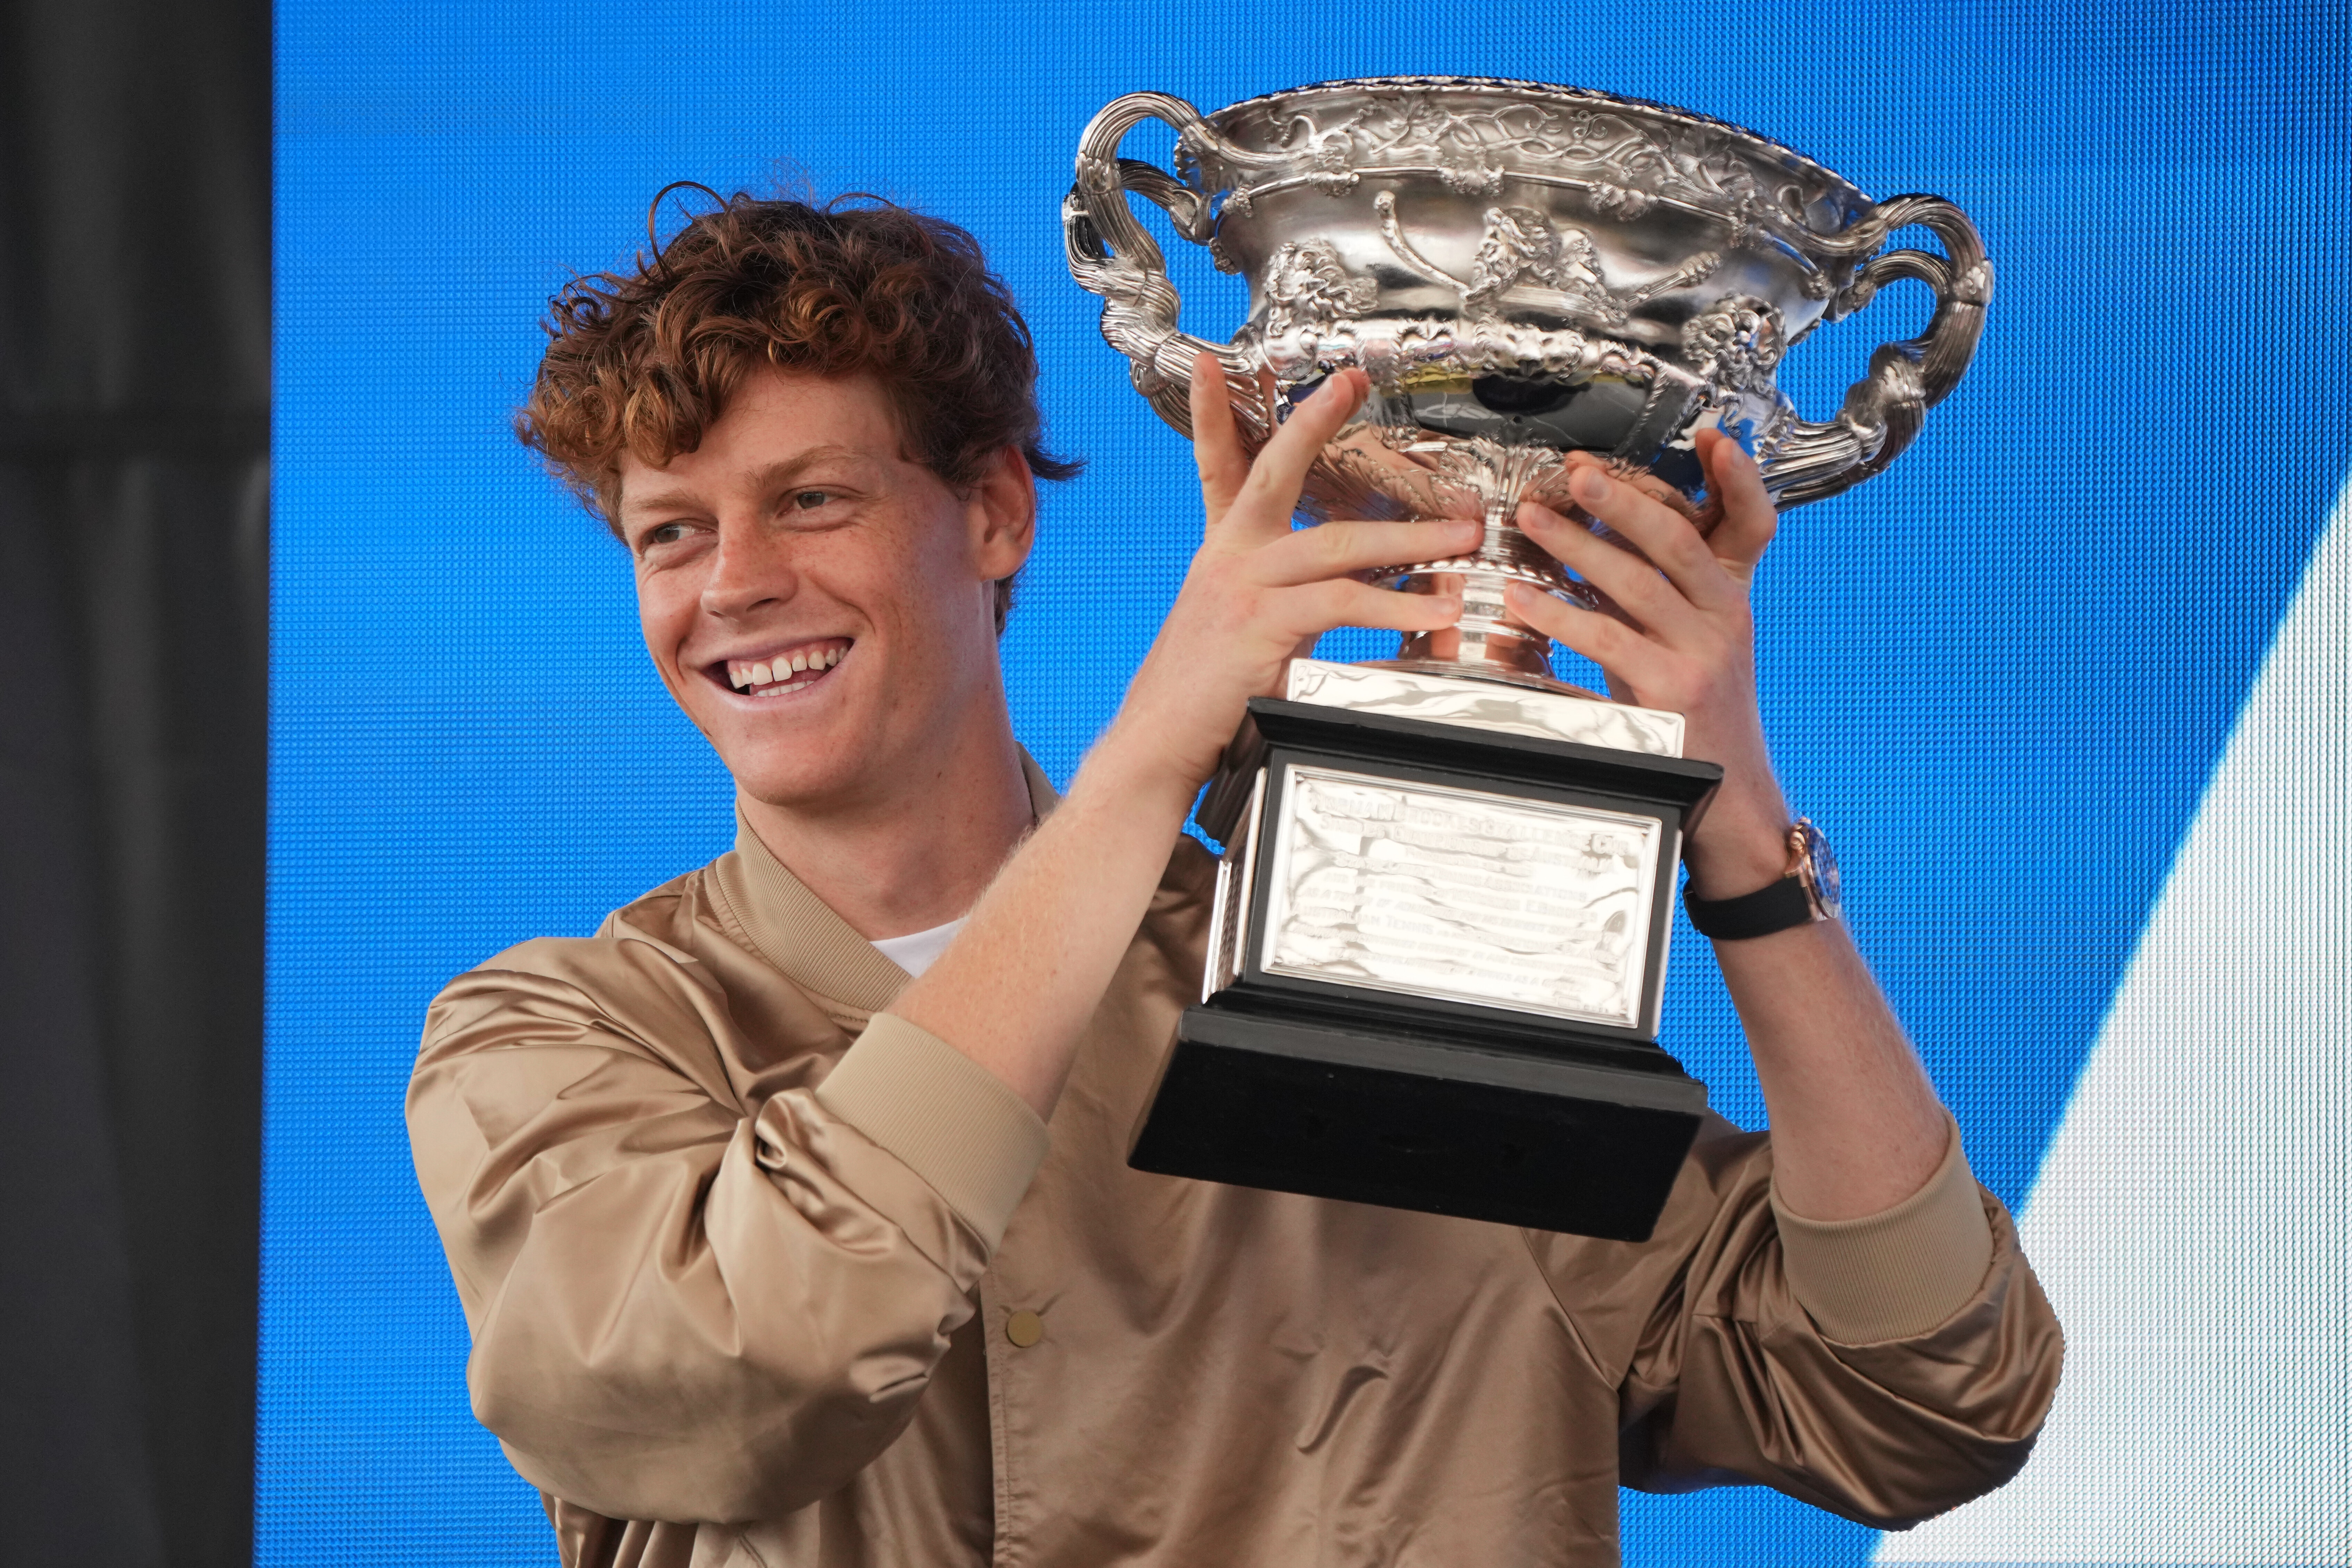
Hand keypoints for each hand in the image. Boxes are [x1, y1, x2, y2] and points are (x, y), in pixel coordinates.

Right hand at [1102, 354, 1477, 798]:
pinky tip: (1432, 608)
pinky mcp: (1261, 625)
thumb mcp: (1241, 631)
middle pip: (1275, 472)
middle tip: (1351, 382)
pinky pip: (1342, 603)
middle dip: (1314, 421)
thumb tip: (1353, 596)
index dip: (1215, 415)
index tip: (1216, 367)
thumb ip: (1288, 604)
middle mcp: (1228, 558)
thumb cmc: (1202, 697)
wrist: (1158, 743)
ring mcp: (1242, 587)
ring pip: (1337, 544)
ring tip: (1462, 536)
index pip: (1217, 469)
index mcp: (1221, 553)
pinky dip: (1395, 605)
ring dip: (1410, 539)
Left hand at [1504, 429, 1793, 896]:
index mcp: (1733, 596)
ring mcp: (1702, 655)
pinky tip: (1523, 595)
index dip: (1740, 478)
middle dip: (1627, 500)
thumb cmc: (1696, 710)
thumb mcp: (1693, 639)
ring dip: (1578, 546)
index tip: (1716, 437)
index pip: (1751, 523)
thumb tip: (1597, 533)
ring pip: (1637, 585)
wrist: (1730, 794)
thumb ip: (1660, 589)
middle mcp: (1726, 618)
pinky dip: (1560, 613)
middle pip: (1680, 542)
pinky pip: (1606, 639)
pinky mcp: (1670, 692)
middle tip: (1577, 470)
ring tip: (1532, 519)